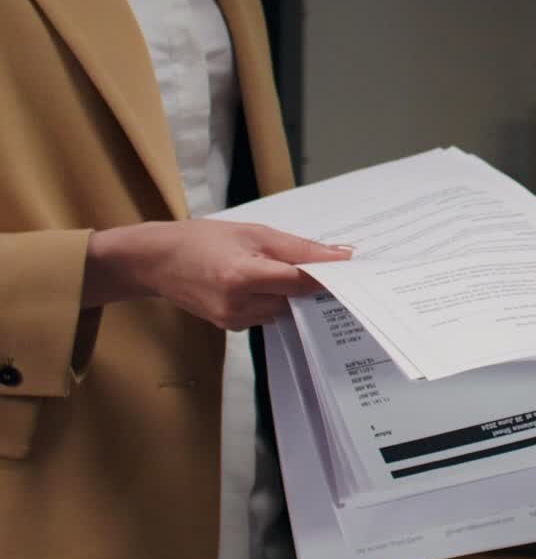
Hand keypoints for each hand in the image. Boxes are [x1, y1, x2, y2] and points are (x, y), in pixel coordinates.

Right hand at [83, 219, 351, 329]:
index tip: (355, 269)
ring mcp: (234, 320)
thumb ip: (297, 247)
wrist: (157, 260)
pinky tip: (272, 282)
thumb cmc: (202, 238)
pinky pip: (268, 314)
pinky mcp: (231, 326)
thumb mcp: (253, 231)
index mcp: (243, 276)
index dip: (329, 276)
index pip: (301, 281)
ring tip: (298, 269)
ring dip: (295, 292)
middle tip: (337, 267)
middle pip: (295, 298)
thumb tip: (338, 255)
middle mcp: (239, 305)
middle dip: (314, 283)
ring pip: (284, 308)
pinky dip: (276, 299)